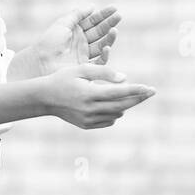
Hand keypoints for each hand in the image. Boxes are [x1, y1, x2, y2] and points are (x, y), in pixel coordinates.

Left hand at [33, 5, 121, 74]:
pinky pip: (99, 61)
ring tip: (114, 30)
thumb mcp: (63, 23)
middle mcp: (82, 42)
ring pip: (102, 45)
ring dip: (109, 38)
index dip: (103, 15)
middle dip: (109, 24)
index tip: (114, 8)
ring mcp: (84, 54)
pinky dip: (105, 55)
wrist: (40, 61)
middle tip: (118, 16)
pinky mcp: (85, 67)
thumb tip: (92, 6)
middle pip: (99, 32)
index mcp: (76, 31)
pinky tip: (107, 48)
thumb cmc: (49, 42)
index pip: (93, 21)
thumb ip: (77, 14)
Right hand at [39, 63, 154, 129]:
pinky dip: (114, 112)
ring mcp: (88, 120)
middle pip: (123, 106)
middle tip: (150, 92)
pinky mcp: (87, 125)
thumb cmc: (63, 79)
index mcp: (89, 94)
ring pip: (117, 114)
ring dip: (125, 104)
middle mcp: (90, 109)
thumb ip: (103, 72)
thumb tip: (124, 78)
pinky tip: (111, 103)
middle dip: (138, 98)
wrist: (44, 98)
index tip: (151, 88)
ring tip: (125, 93)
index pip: (120, 93)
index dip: (137, 90)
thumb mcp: (81, 69)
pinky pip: (109, 120)